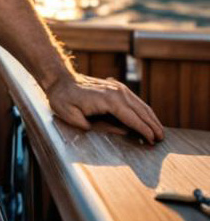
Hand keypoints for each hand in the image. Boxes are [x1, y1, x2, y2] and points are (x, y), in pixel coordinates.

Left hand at [44, 72, 164, 143]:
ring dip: (151, 118)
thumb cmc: (63, 99)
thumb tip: (121, 132)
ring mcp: (117, 88)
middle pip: (141, 111)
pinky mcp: (116, 87)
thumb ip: (97, 127)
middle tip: (162, 140)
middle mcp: (116, 92)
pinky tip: (148, 119)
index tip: (153, 141)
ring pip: (141, 105)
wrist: (60, 79)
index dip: (144, 131)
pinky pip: (134, 100)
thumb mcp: (73, 117)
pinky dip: (144, 110)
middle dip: (153, 126)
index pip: (133, 118)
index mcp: (108, 100)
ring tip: (159, 132)